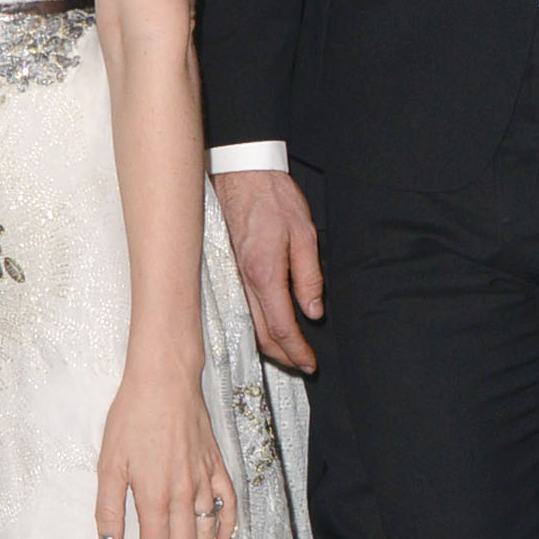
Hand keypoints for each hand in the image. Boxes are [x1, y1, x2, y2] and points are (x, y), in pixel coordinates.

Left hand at [97, 359, 238, 538]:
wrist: (165, 380)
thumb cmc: (131, 418)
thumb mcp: (109, 464)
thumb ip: (109, 509)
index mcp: (155, 497)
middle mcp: (184, 494)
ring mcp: (204, 480)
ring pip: (207, 532)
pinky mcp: (216, 464)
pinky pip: (228, 502)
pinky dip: (228, 525)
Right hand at [213, 168, 322, 372]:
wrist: (241, 173)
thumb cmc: (272, 197)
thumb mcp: (304, 233)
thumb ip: (309, 276)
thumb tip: (314, 310)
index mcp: (265, 274)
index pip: (282, 327)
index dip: (298, 351)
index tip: (311, 362)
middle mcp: (243, 281)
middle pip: (260, 335)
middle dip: (282, 356)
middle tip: (302, 364)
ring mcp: (229, 277)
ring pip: (246, 326)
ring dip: (266, 345)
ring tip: (286, 352)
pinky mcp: (225, 271)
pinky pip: (238, 309)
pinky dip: (252, 327)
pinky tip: (263, 328)